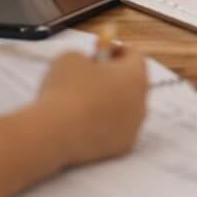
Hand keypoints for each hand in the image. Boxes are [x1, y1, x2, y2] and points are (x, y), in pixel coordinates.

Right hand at [34, 50, 148, 165]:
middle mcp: (141, 101)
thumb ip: (86, 57)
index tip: (100, 50)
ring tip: (84, 100)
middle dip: (115, 76)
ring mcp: (134, 127)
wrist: (55, 133)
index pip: (135, 56)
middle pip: (133, 83)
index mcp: (135, 76)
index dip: (117, 50)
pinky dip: (104, 124)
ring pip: (125, 108)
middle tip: (92, 74)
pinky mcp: (122, 147)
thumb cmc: (65, 89)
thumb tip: (89, 65)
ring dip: (110, 101)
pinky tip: (84, 123)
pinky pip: (116, 129)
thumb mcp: (70, 57)